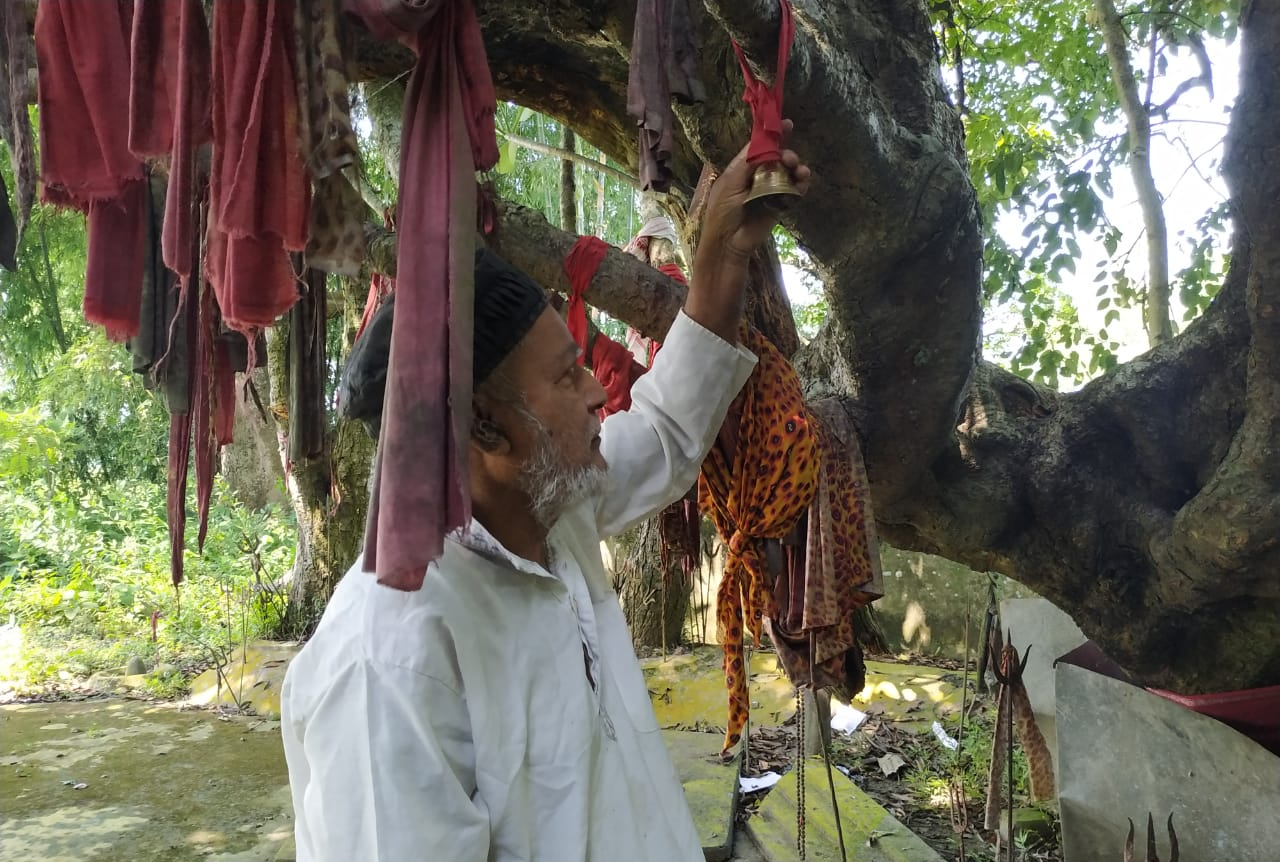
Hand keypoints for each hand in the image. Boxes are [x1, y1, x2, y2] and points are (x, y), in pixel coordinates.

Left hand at [698, 120, 810, 261]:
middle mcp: (757, 178)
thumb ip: (747, 162)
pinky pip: (794, 192)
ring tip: (798, 169)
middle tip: (789, 158)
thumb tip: (761, 140)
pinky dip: (801, 184)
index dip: (772, 136)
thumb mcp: (730, 182)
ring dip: (796, 168)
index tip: (787, 124)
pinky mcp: (780, 206)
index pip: (759, 148)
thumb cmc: (722, 212)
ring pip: (788, 174)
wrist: (728, 244)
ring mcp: (770, 192)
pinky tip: (803, 180)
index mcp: (742, 169)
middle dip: (786, 154)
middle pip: (778, 159)